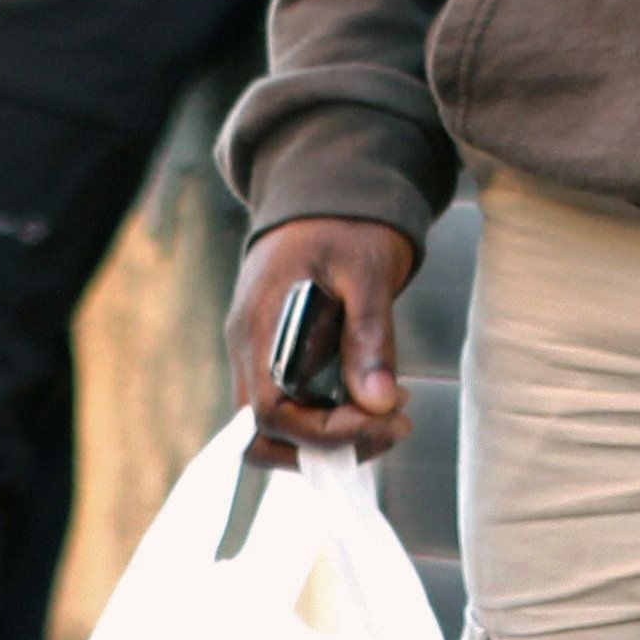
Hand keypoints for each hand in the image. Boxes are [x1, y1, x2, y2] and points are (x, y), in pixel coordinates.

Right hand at [229, 216, 418, 461]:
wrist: (327, 190)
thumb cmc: (345, 222)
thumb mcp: (367, 269)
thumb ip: (370, 335)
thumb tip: (379, 403)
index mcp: (259, 325)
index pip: (270, 412)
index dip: (324, 433)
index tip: (382, 421)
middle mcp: (249, 348)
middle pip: (263, 436)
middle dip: (325, 448)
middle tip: (390, 426)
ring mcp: (259, 354)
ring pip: (277, 429)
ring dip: (331, 438)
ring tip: (390, 414)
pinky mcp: (277, 356)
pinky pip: (292, 407)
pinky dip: (331, 418)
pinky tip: (374, 397)